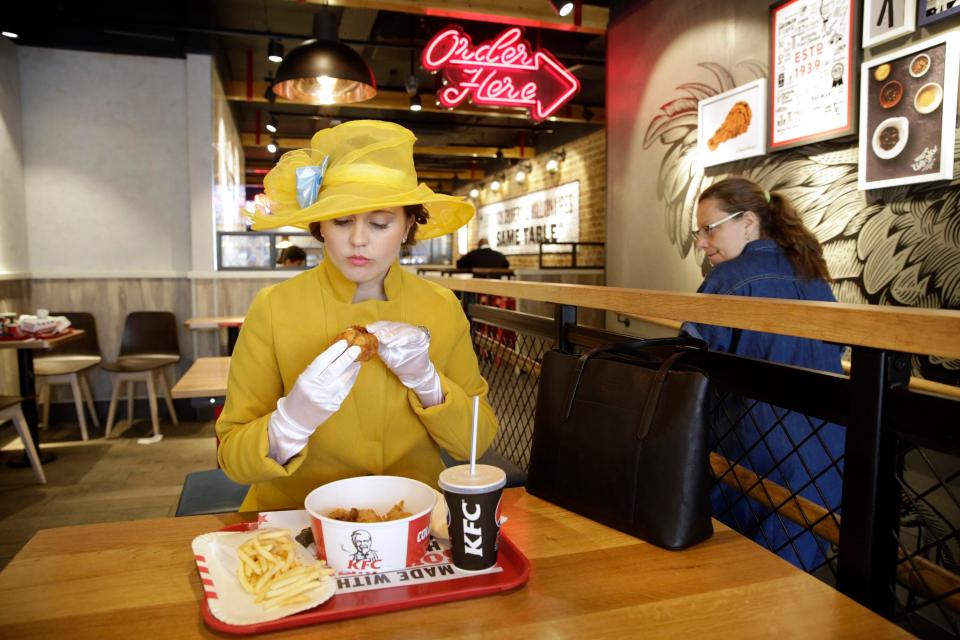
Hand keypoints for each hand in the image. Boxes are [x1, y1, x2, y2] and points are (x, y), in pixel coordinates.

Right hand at [268, 340, 360, 462]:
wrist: (295, 419)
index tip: (343, 342)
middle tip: (357, 348)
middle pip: (334, 370)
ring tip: (358, 359)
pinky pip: (345, 390)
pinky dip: (351, 380)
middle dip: (347, 358)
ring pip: (342, 380)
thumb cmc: (299, 395)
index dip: (334, 351)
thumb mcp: (303, 379)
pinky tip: (354, 372)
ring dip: (352, 369)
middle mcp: (316, 388)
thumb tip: (336, 354)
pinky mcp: (333, 406)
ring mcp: (325, 398)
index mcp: (306, 379)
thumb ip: (317, 369)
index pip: (322, 361)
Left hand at [366, 320, 442, 406]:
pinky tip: (394, 344)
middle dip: (383, 330)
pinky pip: (412, 335)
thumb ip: (378, 345)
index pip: (385, 324)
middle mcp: (404, 328)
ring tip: (384, 340)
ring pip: (402, 329)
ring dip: (392, 335)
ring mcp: (414, 332)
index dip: (377, 325)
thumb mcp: (385, 353)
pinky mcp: (421, 337)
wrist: (414, 374)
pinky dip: (402, 339)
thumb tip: (365, 338)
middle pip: (393, 325)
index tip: (368, 328)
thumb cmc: (400, 363)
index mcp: (395, 330)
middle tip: (376, 335)